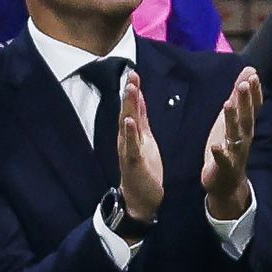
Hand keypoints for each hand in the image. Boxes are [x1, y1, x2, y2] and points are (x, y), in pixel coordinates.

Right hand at [114, 71, 165, 223]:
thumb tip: (138, 97)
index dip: (133, 91)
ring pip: (127, 125)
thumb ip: (141, 119)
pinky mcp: (132, 162)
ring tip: (129, 89)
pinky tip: (128, 121)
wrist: (140, 199)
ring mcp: (128, 150)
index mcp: (134, 133)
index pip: (133, 108)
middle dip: (129, 93)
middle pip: (127, 112)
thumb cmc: (143, 169)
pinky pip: (130, 145)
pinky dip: (128, 133)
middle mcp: (127, 139)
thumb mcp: (145, 140)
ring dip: (128, 107)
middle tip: (131, 75)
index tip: (134, 72)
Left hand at [201, 67, 261, 220]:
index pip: (253, 107)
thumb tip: (249, 71)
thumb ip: (241, 98)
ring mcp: (235, 153)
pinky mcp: (224, 167)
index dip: (254, 92)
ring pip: (235, 135)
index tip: (253, 75)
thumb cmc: (230, 148)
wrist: (228, 184)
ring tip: (227, 104)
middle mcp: (244, 138)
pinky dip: (220, 153)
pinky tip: (215, 146)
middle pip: (246, 117)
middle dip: (245, 101)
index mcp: (245, 127)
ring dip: (232, 120)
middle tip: (244, 84)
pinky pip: (223, 160)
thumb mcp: (234, 121)